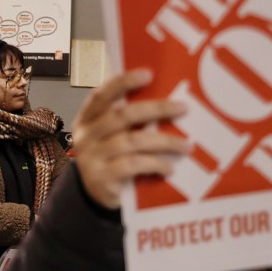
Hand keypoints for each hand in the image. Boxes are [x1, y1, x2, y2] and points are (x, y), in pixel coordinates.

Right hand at [72, 69, 189, 208]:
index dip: (122, 83)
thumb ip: (125, 120)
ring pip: (132, 141)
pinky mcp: (101, 179)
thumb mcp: (111, 136)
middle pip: (122, 116)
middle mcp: (86, 136)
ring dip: (164, 141)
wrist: (95, 196)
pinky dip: (155, 164)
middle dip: (156, 109)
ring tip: (186, 145)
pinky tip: (169, 167)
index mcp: (87, 119)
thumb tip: (165, 100)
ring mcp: (91, 158)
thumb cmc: (110, 159)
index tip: (148, 74)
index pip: (101, 95)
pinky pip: (133, 166)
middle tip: (182, 108)